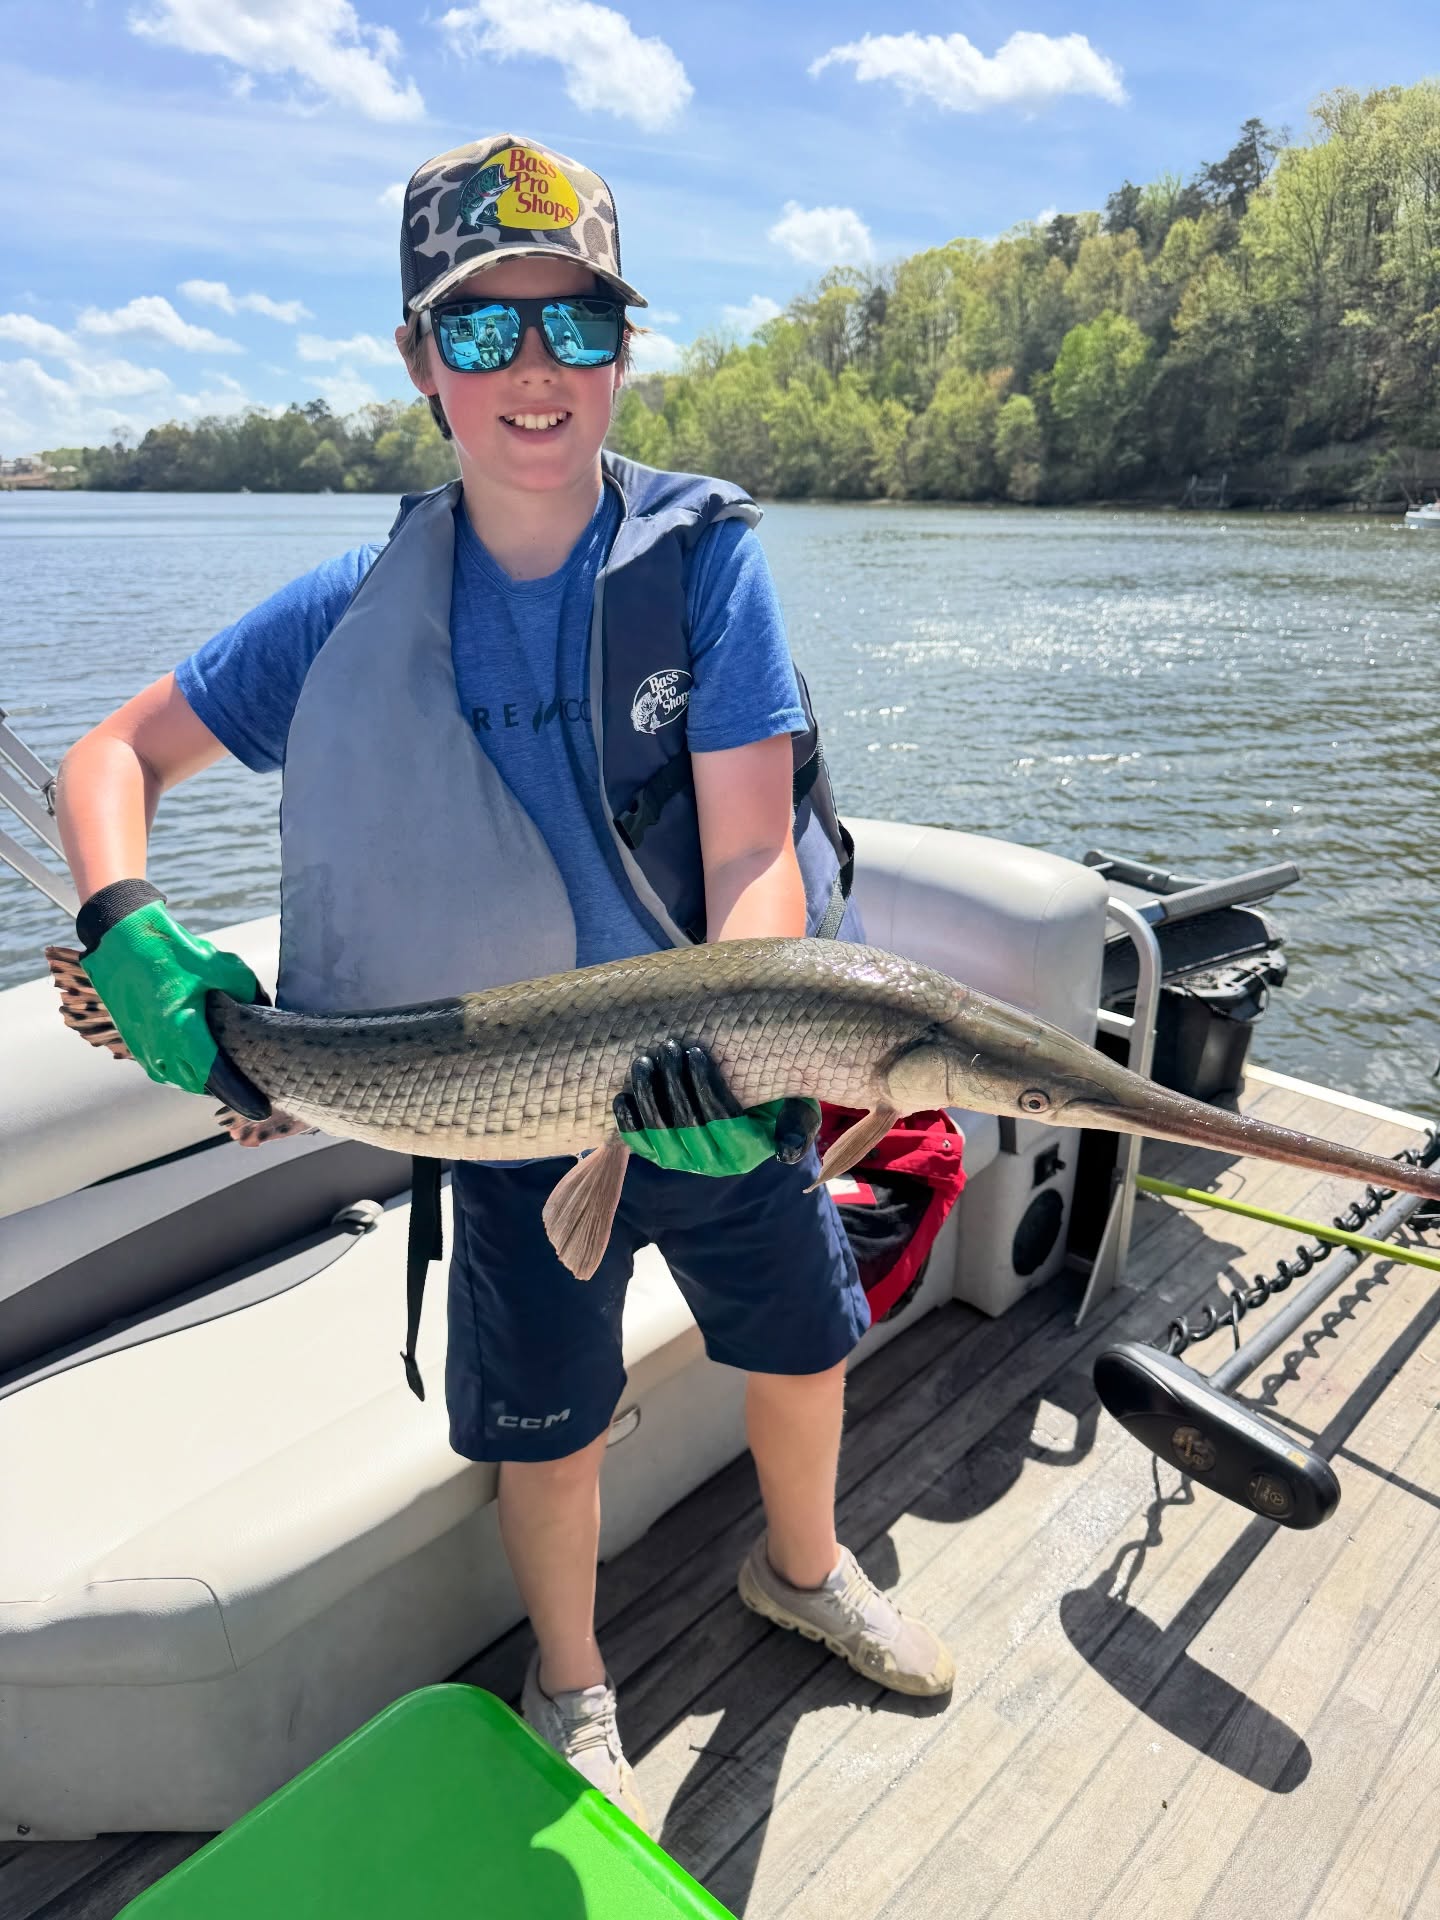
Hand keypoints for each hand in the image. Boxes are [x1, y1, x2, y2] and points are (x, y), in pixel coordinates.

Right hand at [77, 880, 271, 1119]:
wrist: (122, 936)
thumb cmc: (174, 950)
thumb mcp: (224, 967)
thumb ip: (250, 993)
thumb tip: (265, 1012)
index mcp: (184, 1032)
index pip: (217, 1078)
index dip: (241, 1097)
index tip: (261, 1109)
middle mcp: (159, 1045)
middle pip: (198, 1084)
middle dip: (223, 1089)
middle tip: (248, 1088)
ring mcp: (141, 1043)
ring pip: (175, 1078)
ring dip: (199, 1080)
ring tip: (222, 1075)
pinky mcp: (130, 1037)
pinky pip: (158, 1066)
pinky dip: (178, 1069)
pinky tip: (192, 1059)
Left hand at [613, 1037, 819, 1176]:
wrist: (755, 1117)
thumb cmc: (780, 1104)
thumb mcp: (799, 1112)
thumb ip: (797, 1127)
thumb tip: (785, 1152)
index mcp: (745, 1152)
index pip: (721, 1120)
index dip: (705, 1087)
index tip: (698, 1053)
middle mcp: (713, 1164)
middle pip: (687, 1125)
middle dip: (674, 1082)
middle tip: (669, 1046)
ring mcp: (684, 1162)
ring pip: (660, 1133)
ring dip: (649, 1096)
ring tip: (645, 1062)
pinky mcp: (661, 1155)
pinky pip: (639, 1144)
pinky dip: (628, 1122)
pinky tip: (623, 1096)